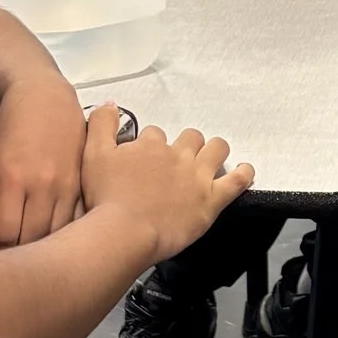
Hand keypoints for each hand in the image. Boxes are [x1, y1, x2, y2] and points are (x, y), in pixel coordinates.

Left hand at [0, 67, 87, 249]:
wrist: (46, 99)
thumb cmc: (9, 134)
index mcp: (12, 179)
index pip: (4, 236)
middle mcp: (43, 184)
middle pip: (32, 241)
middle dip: (19, 259)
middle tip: (9, 268)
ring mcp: (68, 186)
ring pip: (59, 238)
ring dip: (45, 253)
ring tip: (33, 261)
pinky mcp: (85, 186)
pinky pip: (77, 224)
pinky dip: (66, 239)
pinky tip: (57, 245)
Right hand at [81, 106, 250, 258]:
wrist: (124, 232)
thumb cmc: (105, 198)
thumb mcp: (92, 154)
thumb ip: (100, 126)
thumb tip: (109, 104)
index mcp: (150, 146)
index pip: (155, 135)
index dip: (151, 146)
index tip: (145, 161)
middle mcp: (177, 156)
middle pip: (190, 138)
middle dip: (186, 145)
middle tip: (178, 162)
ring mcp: (197, 177)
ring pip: (216, 149)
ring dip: (215, 151)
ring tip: (211, 160)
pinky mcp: (211, 200)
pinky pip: (236, 181)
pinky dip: (243, 174)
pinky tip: (245, 171)